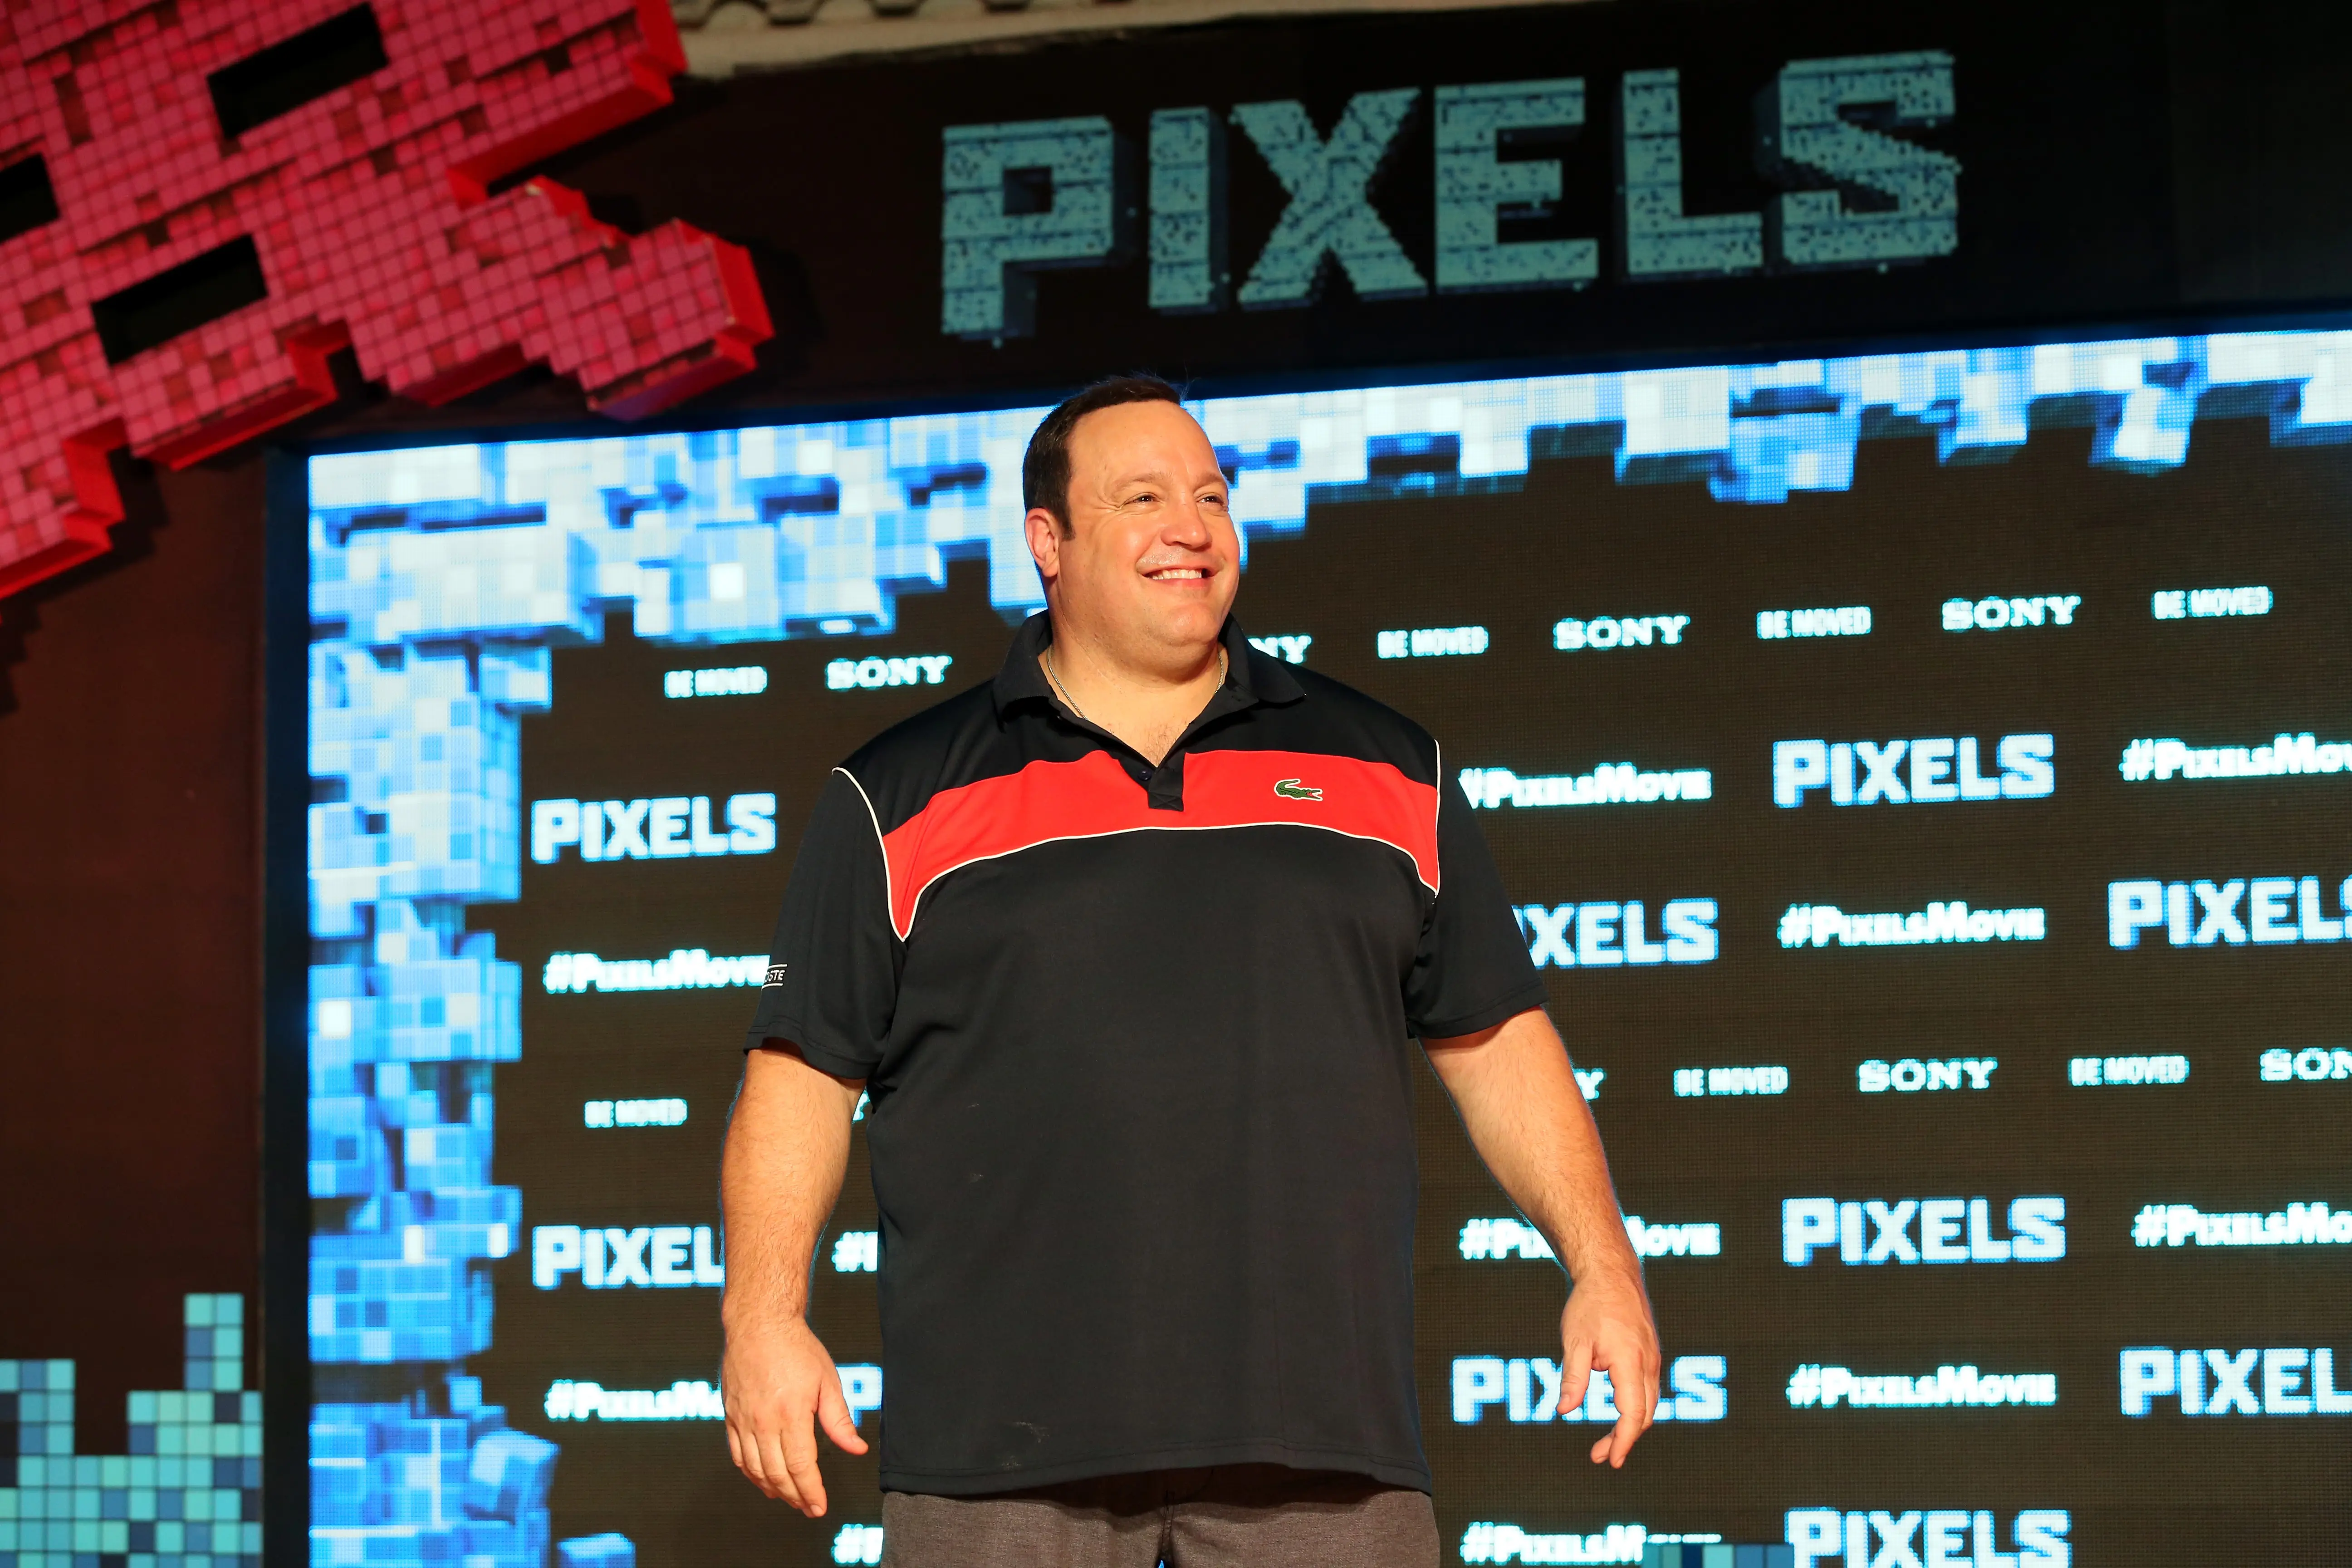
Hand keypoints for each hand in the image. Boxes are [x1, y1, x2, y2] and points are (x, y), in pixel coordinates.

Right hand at [722, 1316, 869, 1514]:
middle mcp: (763, 1421)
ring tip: (789, 1498)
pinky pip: (738, 1455)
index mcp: (791, 1413)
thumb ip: (839, 1420)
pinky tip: (762, 1480)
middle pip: (777, 1473)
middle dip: (794, 1496)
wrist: (759, 1323)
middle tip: (808, 1508)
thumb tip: (857, 1449)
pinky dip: (750, 1473)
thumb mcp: (827, 1380)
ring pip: (755, 1469)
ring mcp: (743, 1420)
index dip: (811, 1491)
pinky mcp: (731, 1416)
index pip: (801, 1466)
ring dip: (773, 1489)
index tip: (819, 1507)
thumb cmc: (796, 1348)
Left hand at [1557, 1268, 1659, 1467]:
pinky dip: (1635, 1406)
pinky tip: (1616, 1411)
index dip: (1623, 1440)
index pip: (1633, 1414)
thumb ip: (1573, 1378)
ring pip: (1648, 1402)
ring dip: (1630, 1424)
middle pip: (1644, 1414)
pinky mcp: (1649, 1352)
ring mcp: (1652, 1356)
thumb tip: (1563, 1411)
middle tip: (1598, 1456)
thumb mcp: (1574, 1341)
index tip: (1610, 1460)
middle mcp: (1649, 1362)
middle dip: (1624, 1438)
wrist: (1610, 1271)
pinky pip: (1647, 1388)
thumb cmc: (1590, 1303)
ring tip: (1603, 1442)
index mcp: (1631, 1362)